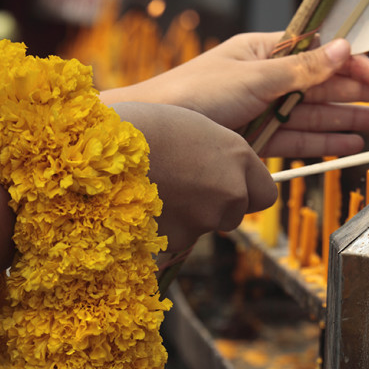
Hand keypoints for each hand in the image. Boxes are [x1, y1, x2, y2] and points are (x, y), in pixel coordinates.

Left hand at [103, 34, 368, 157]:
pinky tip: (345, 145)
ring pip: (311, 116)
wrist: (156, 135)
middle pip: (319, 88)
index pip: (317, 56)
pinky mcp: (252, 141)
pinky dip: (320, 143)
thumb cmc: (194, 95)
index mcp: (263, 52)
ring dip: (344, 122)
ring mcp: (259, 112)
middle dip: (354, 96)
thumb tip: (342, 49)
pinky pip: (294, 139)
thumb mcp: (253, 78)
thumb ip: (300, 71)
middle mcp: (264, 81)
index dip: (349, 66)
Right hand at [112, 102, 277, 253]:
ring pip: (205, 225)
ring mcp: (204, 220)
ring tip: (158, 187)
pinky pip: (178, 236)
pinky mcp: (177, 240)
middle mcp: (229, 192)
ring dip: (190, 214)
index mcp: (238, 157)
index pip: (264, 194)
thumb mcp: (196, 131)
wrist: (103, 151)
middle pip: (234, 213)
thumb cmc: (145, 128)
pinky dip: (166, 226)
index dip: (246, 190)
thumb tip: (229, 182)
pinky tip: (144, 203)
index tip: (227, 183)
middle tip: (182, 182)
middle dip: (216, 203)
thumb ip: (220, 158)